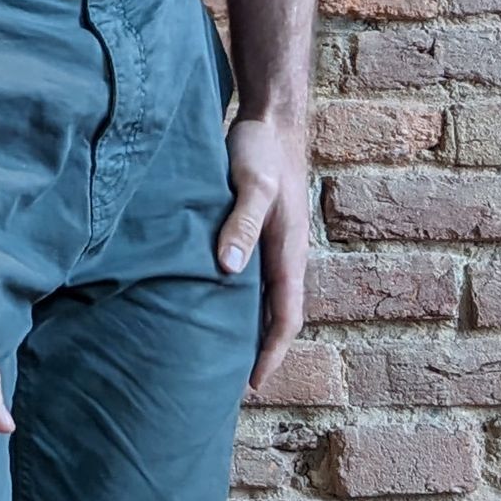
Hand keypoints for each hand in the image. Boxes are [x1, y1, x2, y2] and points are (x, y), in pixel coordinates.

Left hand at [217, 113, 309, 395]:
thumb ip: (241, 224)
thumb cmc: (263, 150)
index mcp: (289, 251)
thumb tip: (228, 270)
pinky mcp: (256, 229)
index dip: (272, 353)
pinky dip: (237, 297)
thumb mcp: (252, 185)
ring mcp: (271, 242)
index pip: (286, 317)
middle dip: (259, 350)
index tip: (253, 384)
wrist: (271, 117)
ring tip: (218, 351)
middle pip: (277, 315)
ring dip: (247, 326)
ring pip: (263, 297)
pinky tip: (211, 301)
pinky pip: (251, 275)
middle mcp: (284, 254)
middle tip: (230, 382)